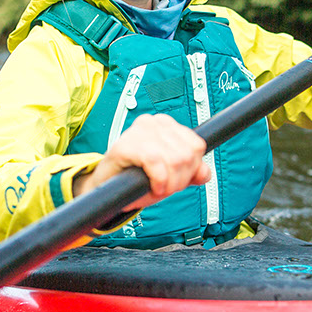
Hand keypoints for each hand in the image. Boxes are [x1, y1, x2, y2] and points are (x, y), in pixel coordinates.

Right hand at [73, 114, 209, 208]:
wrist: (106, 188)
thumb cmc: (136, 178)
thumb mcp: (169, 176)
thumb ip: (190, 172)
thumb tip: (205, 173)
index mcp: (166, 125)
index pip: (197, 145)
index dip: (192, 168)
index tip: (177, 180)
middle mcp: (153, 122)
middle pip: (187, 155)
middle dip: (180, 179)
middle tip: (165, 187)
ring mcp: (138, 131)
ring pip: (175, 159)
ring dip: (169, 183)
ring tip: (158, 188)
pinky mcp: (125, 145)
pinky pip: (155, 162)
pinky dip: (159, 180)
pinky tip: (153, 187)